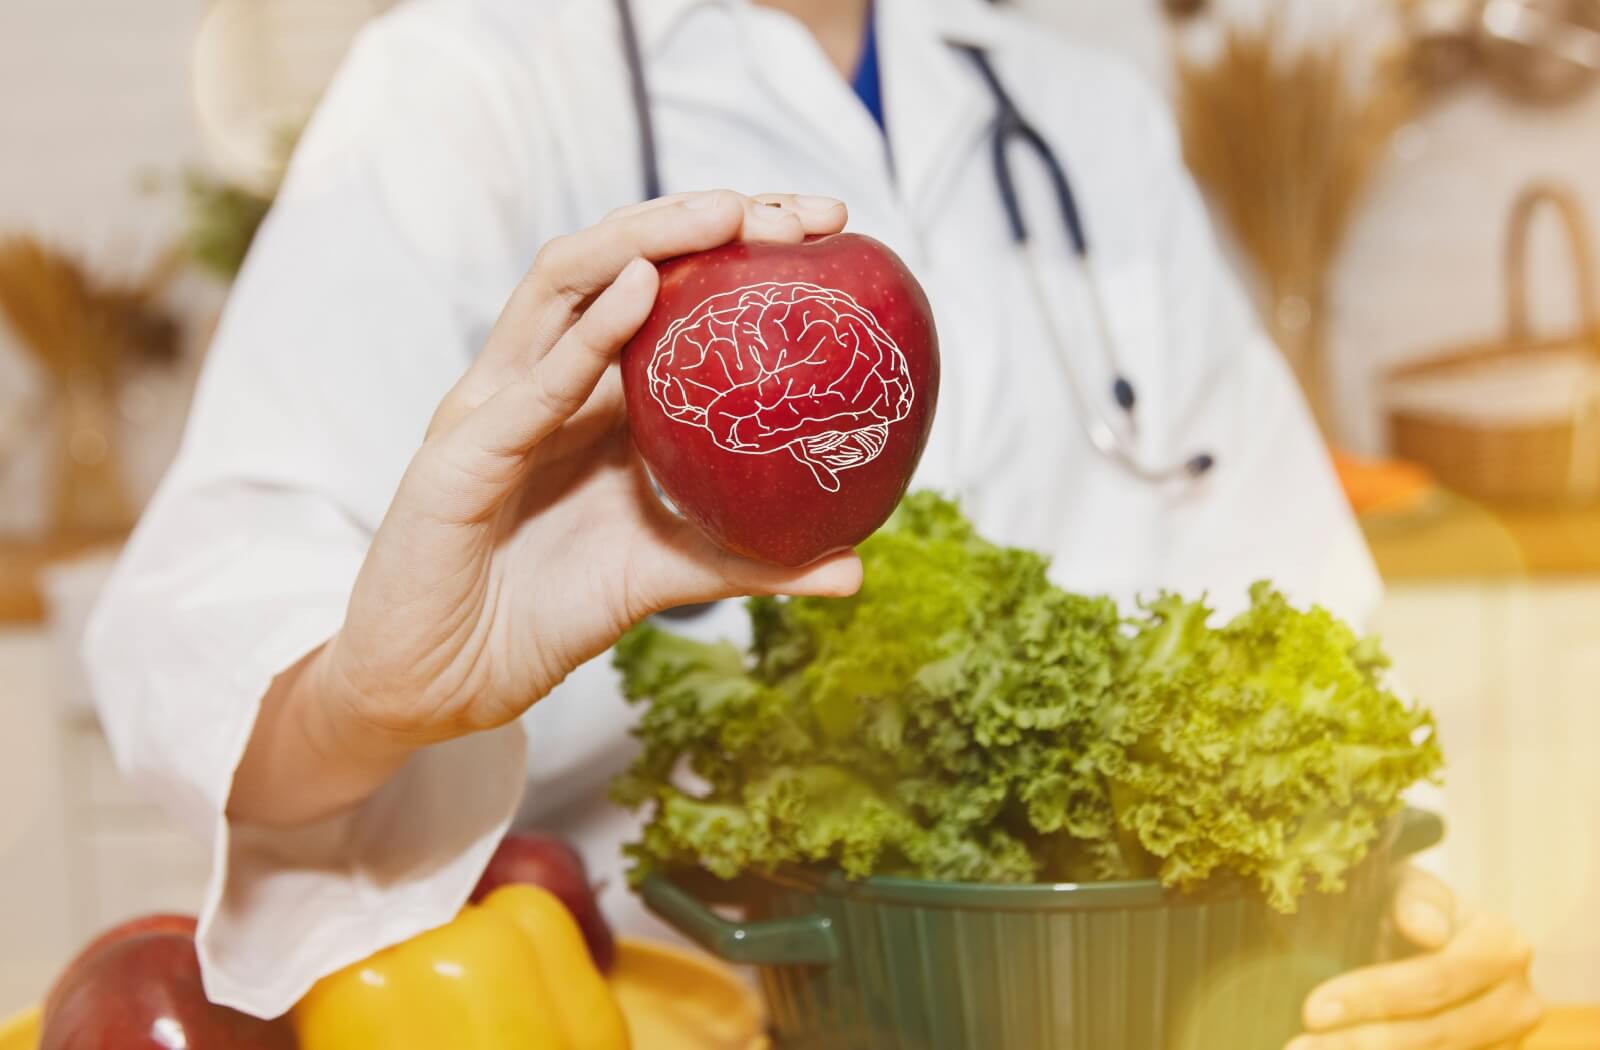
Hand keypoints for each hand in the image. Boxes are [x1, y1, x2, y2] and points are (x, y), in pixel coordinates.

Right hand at [231, 190, 861, 824]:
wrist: (446, 681)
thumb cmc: (545, 611)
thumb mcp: (667, 574)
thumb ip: (752, 561)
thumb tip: (857, 564)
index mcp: (592, 392)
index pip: (665, 286)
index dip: (740, 245)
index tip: (834, 227)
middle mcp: (544, 376)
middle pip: (622, 264)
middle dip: (707, 220)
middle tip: (802, 214)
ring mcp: (497, 402)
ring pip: (563, 286)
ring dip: (643, 241)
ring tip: (723, 214)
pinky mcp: (461, 450)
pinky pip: (530, 384)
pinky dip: (585, 335)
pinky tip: (638, 290)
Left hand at [1288, 867, 1542, 1049]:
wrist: (1430, 934)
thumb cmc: (1406, 905)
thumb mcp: (1405, 886)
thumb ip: (1415, 901)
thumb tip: (1426, 929)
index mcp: (1502, 946)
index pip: (1433, 980)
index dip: (1372, 999)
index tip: (1313, 1011)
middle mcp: (1517, 1001)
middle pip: (1433, 1033)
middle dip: (1360, 1044)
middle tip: (1297, 1049)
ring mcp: (1510, 1043)